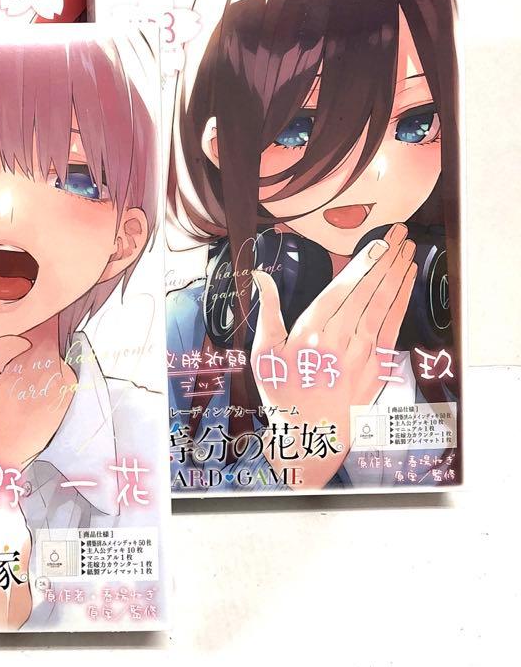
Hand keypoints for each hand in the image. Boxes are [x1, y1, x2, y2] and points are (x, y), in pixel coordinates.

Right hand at [250, 223, 416, 483]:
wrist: (313, 433)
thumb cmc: (284, 392)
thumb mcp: (264, 352)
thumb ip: (267, 310)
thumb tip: (259, 275)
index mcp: (311, 334)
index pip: (341, 290)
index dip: (362, 264)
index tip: (377, 242)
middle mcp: (341, 340)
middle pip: (368, 291)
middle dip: (385, 259)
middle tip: (399, 233)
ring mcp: (364, 352)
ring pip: (385, 303)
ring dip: (397, 273)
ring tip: (407, 247)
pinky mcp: (378, 363)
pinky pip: (393, 322)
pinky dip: (402, 298)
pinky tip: (406, 280)